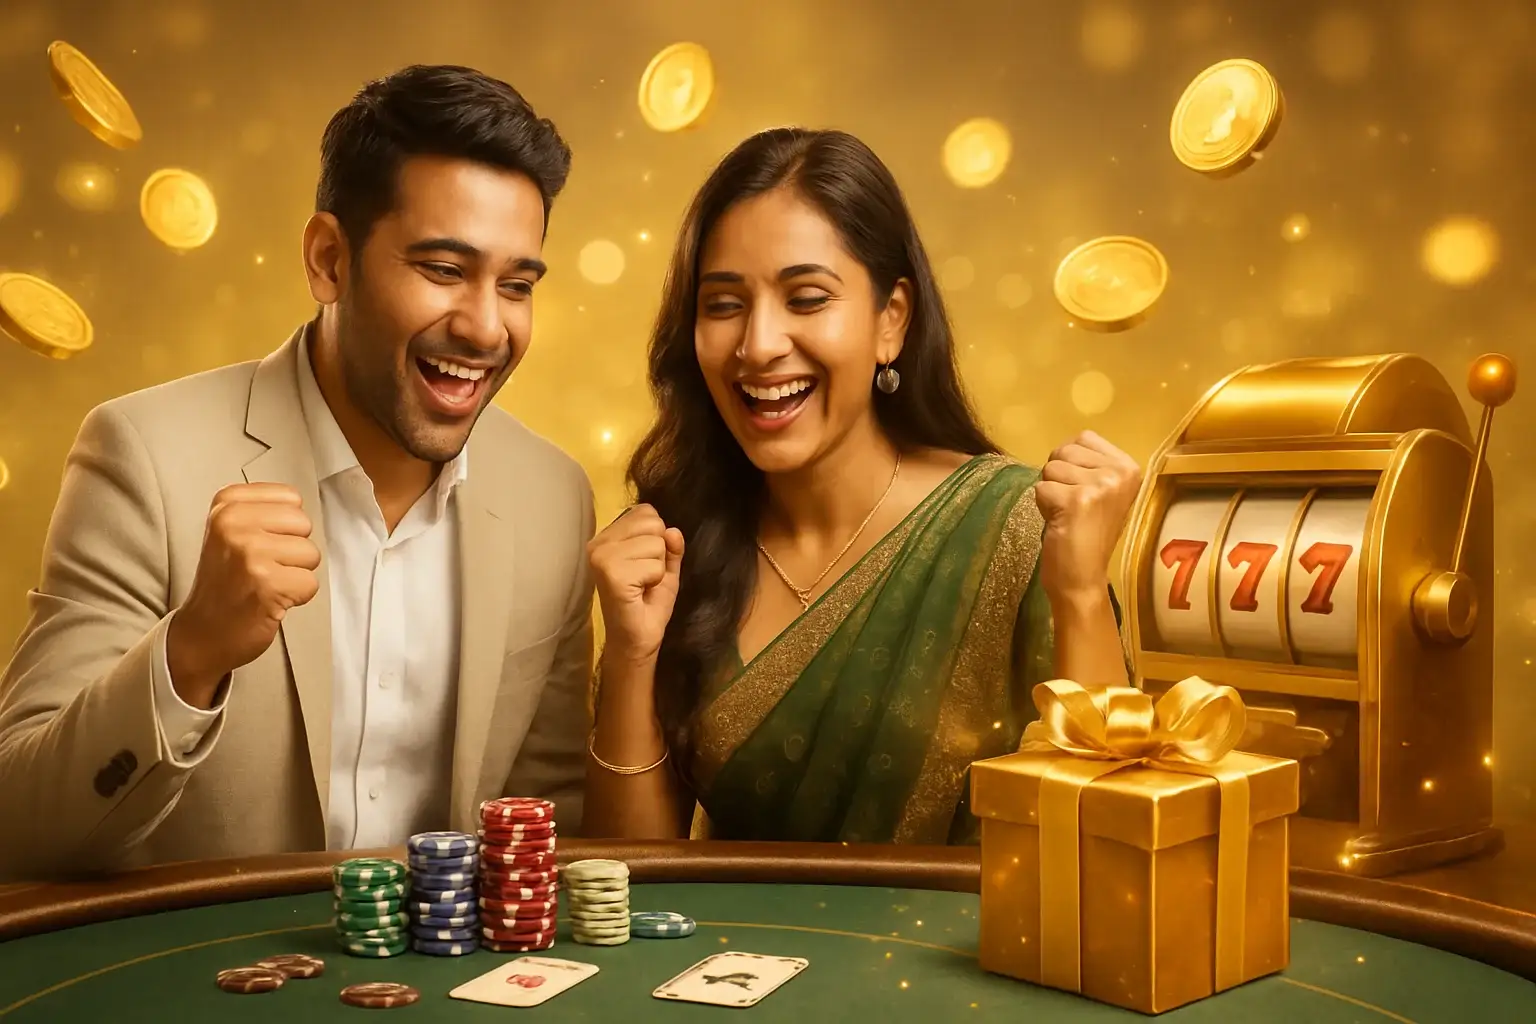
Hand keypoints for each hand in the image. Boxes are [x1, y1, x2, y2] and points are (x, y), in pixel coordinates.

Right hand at [167, 483, 320, 704]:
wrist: (202, 633)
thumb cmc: (226, 581)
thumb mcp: (230, 531)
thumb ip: (264, 510)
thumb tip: (302, 507)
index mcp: (227, 504)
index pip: (291, 498)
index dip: (285, 527)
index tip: (259, 545)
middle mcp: (234, 523)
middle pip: (304, 524)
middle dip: (294, 550)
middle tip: (264, 568)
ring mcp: (250, 553)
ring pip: (311, 554)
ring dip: (296, 574)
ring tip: (266, 584)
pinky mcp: (267, 583)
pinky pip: (310, 583)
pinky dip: (297, 597)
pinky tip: (271, 600)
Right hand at [587, 504, 683, 666]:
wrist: (637, 640)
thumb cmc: (648, 604)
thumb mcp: (665, 568)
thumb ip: (671, 546)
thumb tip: (673, 531)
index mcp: (607, 537)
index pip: (646, 511)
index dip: (657, 538)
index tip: (644, 564)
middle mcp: (599, 543)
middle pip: (653, 523)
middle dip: (659, 552)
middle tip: (644, 577)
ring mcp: (602, 557)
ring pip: (656, 543)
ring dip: (657, 568)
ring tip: (641, 585)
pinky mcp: (611, 574)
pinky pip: (654, 565)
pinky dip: (655, 580)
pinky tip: (640, 592)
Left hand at [1035, 430, 1141, 605]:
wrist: (1084, 579)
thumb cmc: (1089, 534)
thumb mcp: (1101, 491)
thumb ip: (1090, 464)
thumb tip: (1067, 443)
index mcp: (1130, 467)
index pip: (1084, 438)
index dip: (1071, 463)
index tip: (1082, 492)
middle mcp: (1120, 472)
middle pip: (1064, 450)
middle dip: (1058, 477)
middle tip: (1072, 507)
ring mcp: (1101, 485)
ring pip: (1050, 468)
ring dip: (1050, 492)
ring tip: (1068, 515)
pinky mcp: (1077, 500)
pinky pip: (1040, 489)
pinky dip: (1042, 507)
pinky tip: (1060, 524)